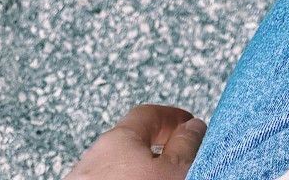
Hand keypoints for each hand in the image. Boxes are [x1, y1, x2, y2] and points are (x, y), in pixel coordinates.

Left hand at [65, 105, 206, 177]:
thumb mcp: (174, 171)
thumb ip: (186, 145)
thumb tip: (194, 128)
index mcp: (118, 138)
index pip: (149, 114)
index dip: (173, 119)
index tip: (188, 125)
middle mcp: (94, 159)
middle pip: (130, 146)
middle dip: (155, 155)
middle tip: (178, 165)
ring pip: (117, 175)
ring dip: (138, 178)